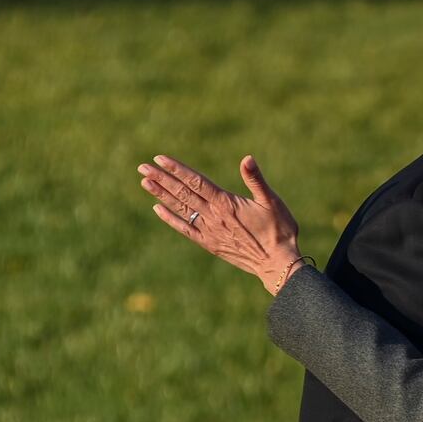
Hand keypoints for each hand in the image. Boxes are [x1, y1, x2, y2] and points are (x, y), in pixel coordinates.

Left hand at [139, 154, 302, 294]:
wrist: (277, 263)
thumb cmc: (280, 231)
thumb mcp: (272, 202)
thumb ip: (256, 180)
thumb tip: (247, 158)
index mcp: (226, 203)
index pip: (196, 181)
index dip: (177, 169)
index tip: (159, 159)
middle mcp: (213, 216)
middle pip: (183, 193)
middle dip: (162, 178)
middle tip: (143, 167)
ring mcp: (209, 231)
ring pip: (181, 209)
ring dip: (162, 195)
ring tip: (145, 182)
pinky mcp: (210, 244)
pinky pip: (185, 229)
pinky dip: (171, 219)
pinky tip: (158, 209)